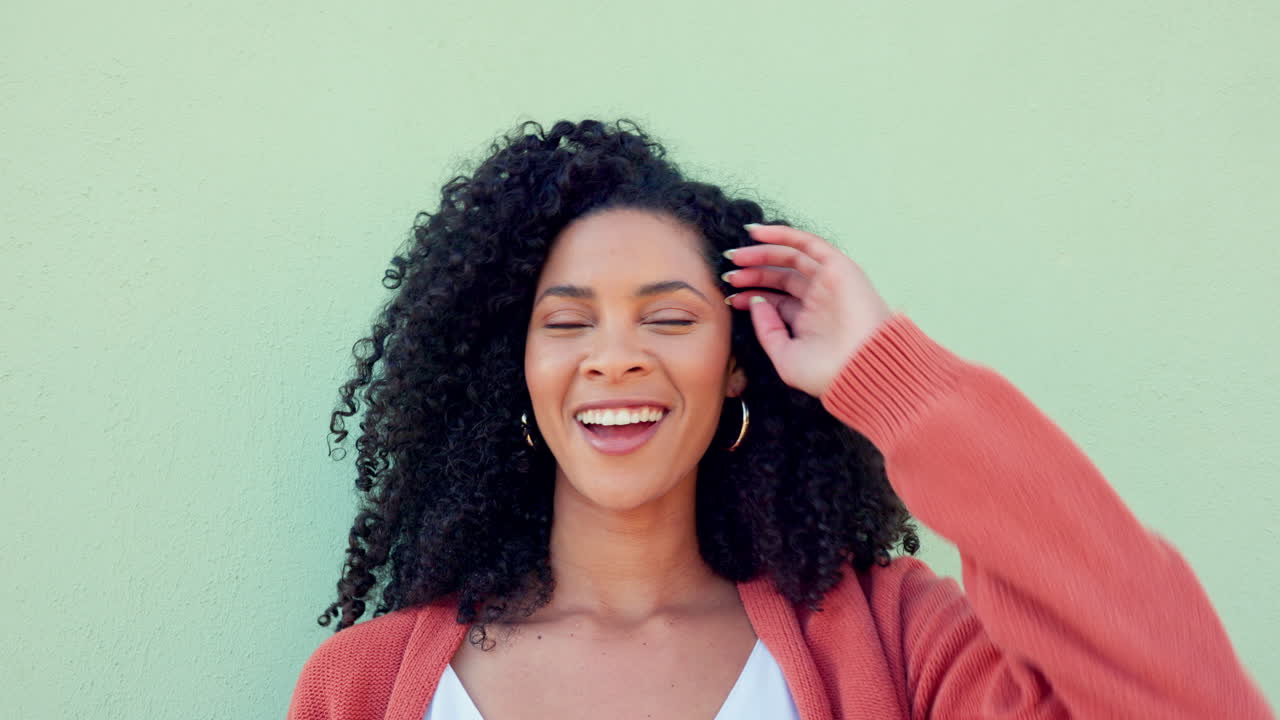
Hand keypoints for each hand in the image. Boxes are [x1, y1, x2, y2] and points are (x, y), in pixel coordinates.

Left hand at [724, 224, 892, 397]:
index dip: (750, 296)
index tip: (729, 297)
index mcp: (809, 323)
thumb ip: (767, 329)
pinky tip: (755, 234)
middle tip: (729, 273)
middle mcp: (820, 300)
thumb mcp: (785, 356)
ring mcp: (830, 282)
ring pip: (792, 258)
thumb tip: (755, 302)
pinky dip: (782, 234)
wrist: (861, 368)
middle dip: (753, 273)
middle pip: (781, 278)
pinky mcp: (839, 268)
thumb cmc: (826, 373)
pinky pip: (809, 243)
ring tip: (736, 256)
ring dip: (763, 253)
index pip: (776, 301)